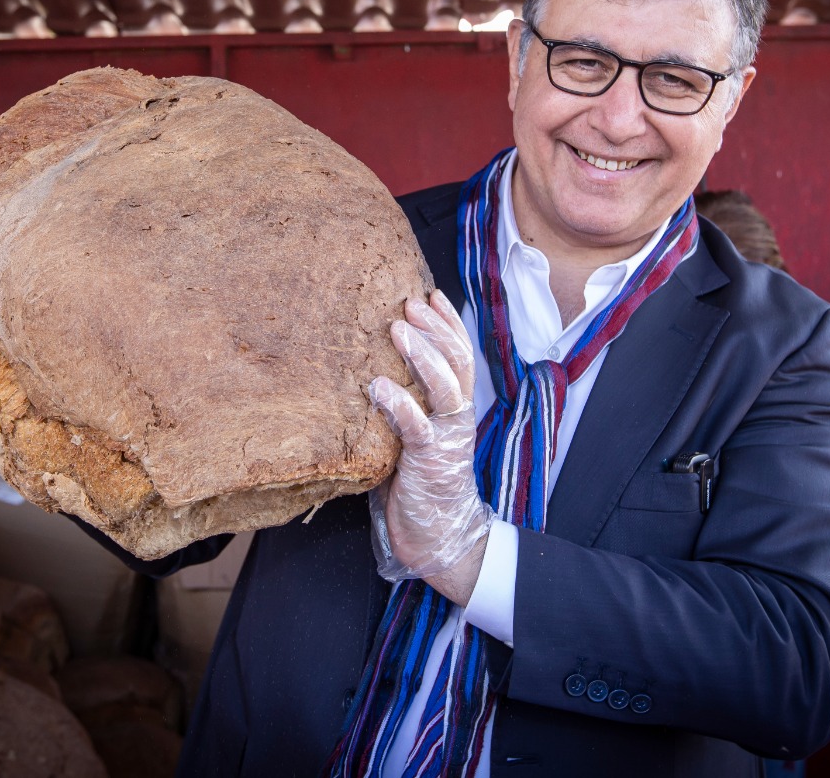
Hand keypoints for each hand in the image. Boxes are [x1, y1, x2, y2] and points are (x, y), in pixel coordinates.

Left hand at [366, 290, 491, 598]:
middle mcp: (457, 417)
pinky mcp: (429, 461)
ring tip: (397, 329)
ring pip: (445, 385)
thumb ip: (403, 406)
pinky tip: (378, 386)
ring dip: (422, 354)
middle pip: (457, 360)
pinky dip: (399, 403)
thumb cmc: (420, 485)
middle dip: (435, 327)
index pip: (460, 355)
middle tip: (409, 302)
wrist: (440, 537)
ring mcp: (446, 437)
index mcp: (456, 409)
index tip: (430, 294)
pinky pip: (417, 426)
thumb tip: (369, 370)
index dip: (449, 323)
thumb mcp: (413, 436)